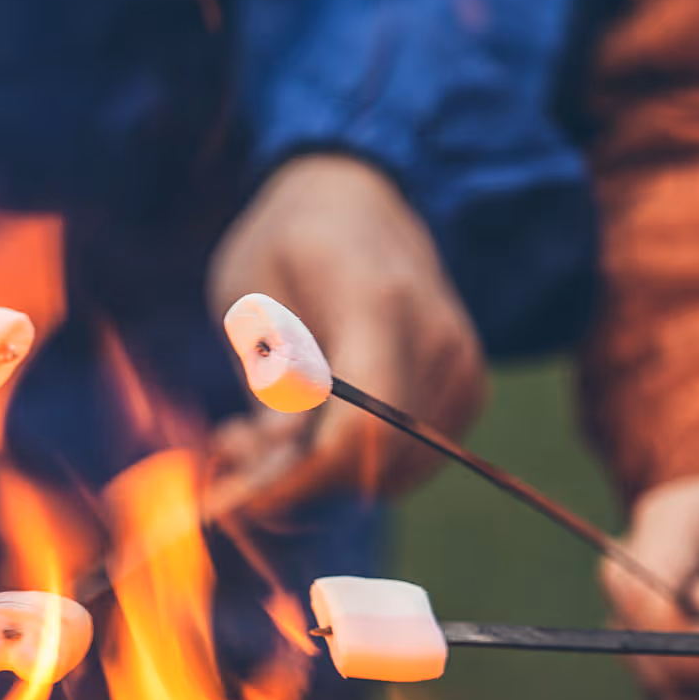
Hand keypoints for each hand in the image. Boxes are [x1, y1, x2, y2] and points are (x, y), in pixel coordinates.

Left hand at [205, 153, 484, 514]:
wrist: (357, 199)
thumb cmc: (286, 244)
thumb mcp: (250, 302)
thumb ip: (268, 386)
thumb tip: (275, 466)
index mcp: (378, 305)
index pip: (357, 432)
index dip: (296, 483)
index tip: (234, 500)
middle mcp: (438, 341)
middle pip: (372, 464)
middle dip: (295, 482)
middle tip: (231, 449)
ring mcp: (463, 369)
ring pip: (389, 476)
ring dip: (319, 476)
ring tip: (260, 431)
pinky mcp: (467, 392)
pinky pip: (406, 464)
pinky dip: (352, 464)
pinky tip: (307, 427)